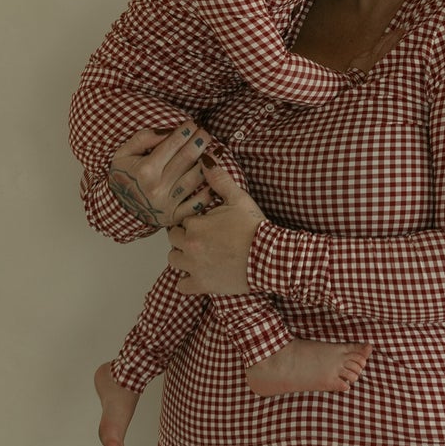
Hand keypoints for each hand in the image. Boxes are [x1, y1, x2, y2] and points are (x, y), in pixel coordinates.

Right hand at [106, 121, 213, 230]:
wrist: (120, 209)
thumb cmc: (124, 177)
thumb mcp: (124, 154)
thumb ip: (144, 139)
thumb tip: (168, 131)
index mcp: (145, 170)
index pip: (172, 144)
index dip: (185, 131)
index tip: (193, 124)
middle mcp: (158, 187)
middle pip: (187, 159)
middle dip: (199, 142)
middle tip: (205, 133)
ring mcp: (168, 203)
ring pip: (195, 179)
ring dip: (209, 163)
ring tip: (214, 151)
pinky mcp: (175, 216)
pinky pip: (197, 203)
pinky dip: (209, 191)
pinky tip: (215, 179)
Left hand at [167, 163, 264, 295]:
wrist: (270, 257)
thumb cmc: (254, 229)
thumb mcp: (238, 199)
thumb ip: (219, 179)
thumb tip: (207, 159)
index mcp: (195, 225)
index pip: (181, 220)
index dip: (192, 220)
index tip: (203, 222)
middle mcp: (190, 247)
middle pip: (174, 239)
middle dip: (184, 236)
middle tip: (201, 236)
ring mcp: (194, 268)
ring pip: (174, 259)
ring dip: (182, 256)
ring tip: (198, 253)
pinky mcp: (202, 285)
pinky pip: (182, 285)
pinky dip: (187, 281)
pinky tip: (197, 274)